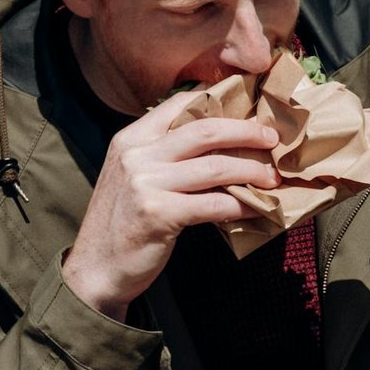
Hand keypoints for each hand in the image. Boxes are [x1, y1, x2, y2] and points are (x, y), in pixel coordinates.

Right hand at [62, 90, 280, 320]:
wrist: (96, 268)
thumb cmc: (126, 220)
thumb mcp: (137, 175)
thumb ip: (168, 154)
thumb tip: (226, 142)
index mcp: (132, 138)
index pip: (181, 103)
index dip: (221, 101)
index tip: (252, 109)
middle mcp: (136, 155)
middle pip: (206, 130)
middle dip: (247, 132)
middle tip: (272, 140)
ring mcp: (145, 183)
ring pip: (215, 167)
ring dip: (251, 171)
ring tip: (271, 178)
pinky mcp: (158, 213)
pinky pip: (215, 204)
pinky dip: (243, 206)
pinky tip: (258, 208)